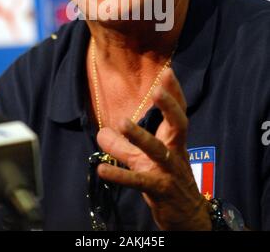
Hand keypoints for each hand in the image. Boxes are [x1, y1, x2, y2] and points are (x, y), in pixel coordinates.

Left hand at [96, 67, 211, 230]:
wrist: (186, 216)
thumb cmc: (166, 180)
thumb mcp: (143, 160)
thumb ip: (123, 146)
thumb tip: (101, 132)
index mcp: (174, 140)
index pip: (178, 113)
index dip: (174, 93)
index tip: (168, 71)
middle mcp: (175, 151)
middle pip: (178, 125)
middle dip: (169, 107)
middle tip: (157, 90)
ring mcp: (169, 171)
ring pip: (157, 151)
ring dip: (141, 136)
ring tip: (122, 122)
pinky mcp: (159, 190)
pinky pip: (139, 181)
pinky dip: (121, 175)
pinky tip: (102, 170)